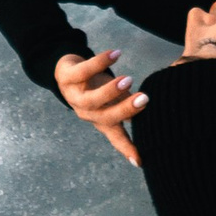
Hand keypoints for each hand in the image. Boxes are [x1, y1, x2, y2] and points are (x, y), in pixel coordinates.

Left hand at [56, 48, 145, 167]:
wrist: (65, 70)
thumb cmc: (94, 88)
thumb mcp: (112, 99)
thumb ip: (127, 105)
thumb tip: (150, 108)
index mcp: (101, 119)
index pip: (116, 136)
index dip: (128, 149)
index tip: (140, 161)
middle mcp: (88, 111)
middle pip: (106, 118)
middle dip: (125, 110)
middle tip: (144, 99)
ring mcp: (75, 96)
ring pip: (92, 99)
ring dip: (110, 90)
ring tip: (128, 79)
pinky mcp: (68, 77)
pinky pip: (84, 71)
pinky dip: (100, 62)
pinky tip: (116, 54)